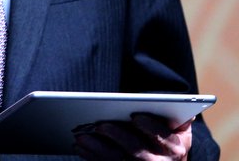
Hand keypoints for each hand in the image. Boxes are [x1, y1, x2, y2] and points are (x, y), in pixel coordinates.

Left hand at [73, 113, 192, 160]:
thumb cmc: (168, 138)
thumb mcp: (179, 130)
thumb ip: (178, 117)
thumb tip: (183, 108)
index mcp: (175, 149)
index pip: (163, 138)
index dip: (150, 127)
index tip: (135, 116)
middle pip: (139, 153)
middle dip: (119, 138)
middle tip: (100, 125)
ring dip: (99, 150)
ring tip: (82, 137)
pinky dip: (92, 157)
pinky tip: (81, 147)